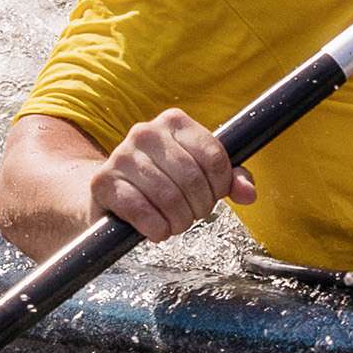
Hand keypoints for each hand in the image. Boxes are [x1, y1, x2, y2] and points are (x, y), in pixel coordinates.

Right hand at [90, 110, 252, 239]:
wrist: (112, 193)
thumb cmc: (162, 181)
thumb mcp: (200, 175)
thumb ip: (229, 180)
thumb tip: (248, 193)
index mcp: (174, 122)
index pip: (213, 157)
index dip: (220, 186)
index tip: (213, 196)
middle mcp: (145, 132)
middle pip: (192, 179)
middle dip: (199, 207)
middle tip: (193, 216)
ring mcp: (121, 155)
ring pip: (168, 196)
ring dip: (179, 221)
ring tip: (175, 224)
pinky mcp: (103, 182)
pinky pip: (140, 210)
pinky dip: (156, 228)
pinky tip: (157, 230)